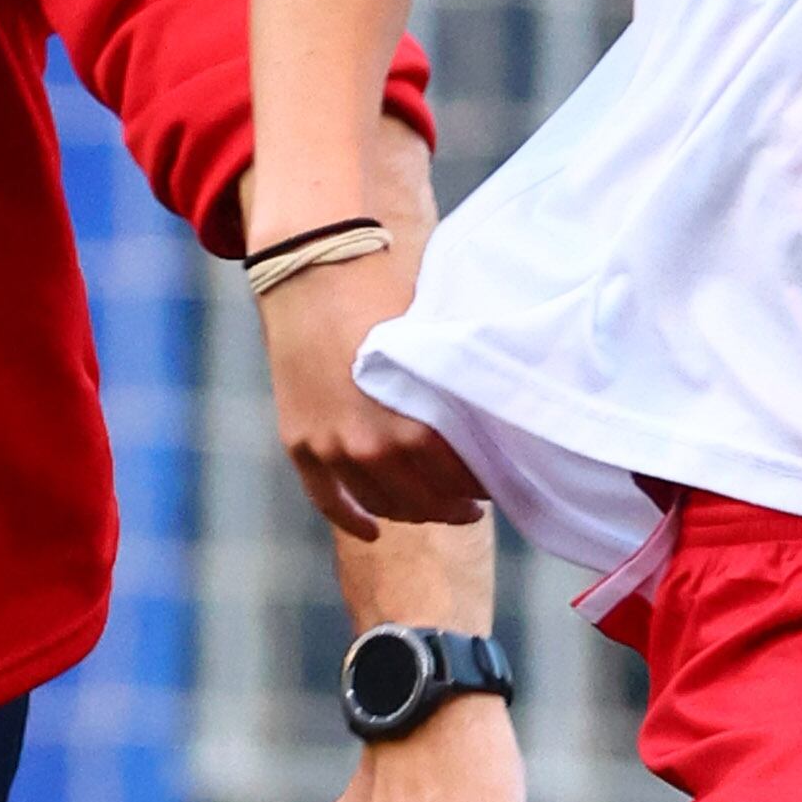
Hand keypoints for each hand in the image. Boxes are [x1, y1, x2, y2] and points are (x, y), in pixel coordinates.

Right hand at [257, 245, 488, 532]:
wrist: (315, 270)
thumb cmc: (387, 296)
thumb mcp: (433, 347)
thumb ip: (454, 393)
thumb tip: (495, 420)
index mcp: (415, 426)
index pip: (463, 480)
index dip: (486, 483)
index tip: (500, 479)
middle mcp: (372, 448)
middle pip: (426, 501)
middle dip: (455, 504)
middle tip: (474, 500)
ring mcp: (332, 450)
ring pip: (382, 505)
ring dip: (413, 512)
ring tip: (435, 506)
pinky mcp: (301, 445)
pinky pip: (329, 501)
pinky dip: (354, 521)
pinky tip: (374, 531)